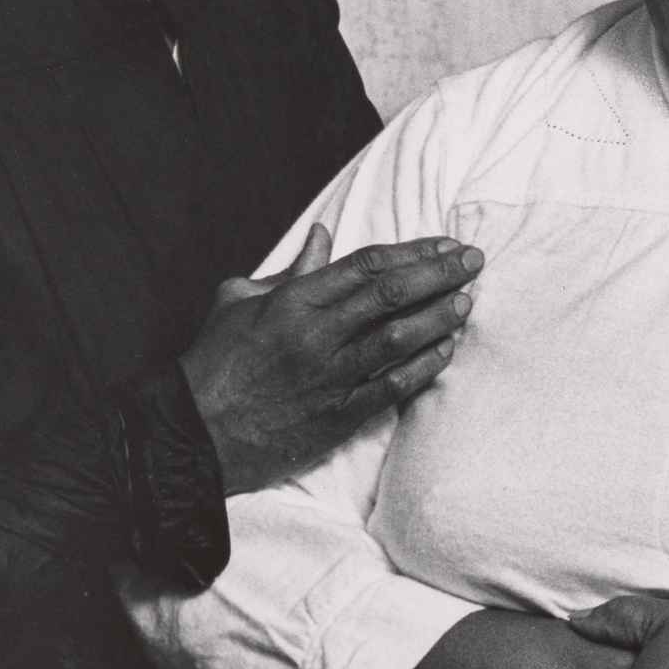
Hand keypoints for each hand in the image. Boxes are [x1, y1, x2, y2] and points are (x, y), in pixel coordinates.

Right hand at [177, 224, 481, 491]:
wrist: (194, 433)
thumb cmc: (213, 363)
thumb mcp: (239, 301)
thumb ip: (289, 269)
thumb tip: (323, 235)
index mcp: (292, 300)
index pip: (366, 265)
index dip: (413, 251)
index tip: (446, 244)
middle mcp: (314, 334)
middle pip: (391, 295)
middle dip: (440, 274)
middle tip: (474, 263)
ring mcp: (328, 376)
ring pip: (398, 338)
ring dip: (440, 317)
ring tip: (468, 303)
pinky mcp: (337, 415)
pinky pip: (391, 387)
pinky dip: (424, 367)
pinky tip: (447, 350)